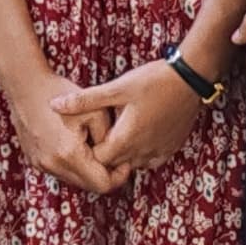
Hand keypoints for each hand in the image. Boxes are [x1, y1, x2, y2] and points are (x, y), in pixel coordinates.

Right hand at [2, 65, 121, 198]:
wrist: (25, 84)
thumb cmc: (61, 93)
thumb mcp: (97, 111)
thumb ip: (109, 140)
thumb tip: (114, 157)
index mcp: (69, 154)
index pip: (103, 185)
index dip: (119, 176)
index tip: (123, 161)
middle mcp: (53, 165)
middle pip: (89, 186)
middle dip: (104, 173)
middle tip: (111, 153)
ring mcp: (41, 165)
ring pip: (75, 180)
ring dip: (87, 169)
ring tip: (91, 144)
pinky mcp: (35, 161)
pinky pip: (61, 172)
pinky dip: (72, 164)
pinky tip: (74, 142)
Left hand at [56, 59, 207, 181]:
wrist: (191, 79)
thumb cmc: (153, 81)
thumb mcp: (116, 88)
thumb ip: (85, 100)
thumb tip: (54, 105)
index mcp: (125, 140)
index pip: (97, 160)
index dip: (87, 149)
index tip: (83, 132)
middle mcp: (141, 153)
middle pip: (113, 165)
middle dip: (101, 153)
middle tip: (94, 132)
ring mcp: (157, 153)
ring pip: (131, 164)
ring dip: (120, 154)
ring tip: (114, 131)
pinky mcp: (169, 149)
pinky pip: (148, 161)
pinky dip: (138, 153)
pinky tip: (135, 135)